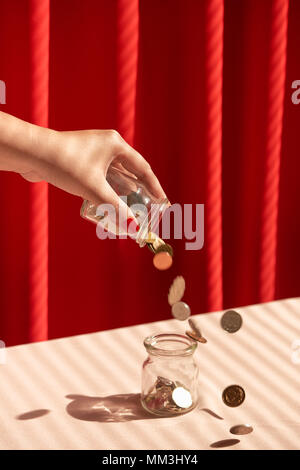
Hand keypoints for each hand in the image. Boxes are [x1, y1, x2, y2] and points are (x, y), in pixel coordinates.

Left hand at [21, 129, 166, 216]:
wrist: (32, 154)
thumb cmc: (65, 164)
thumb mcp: (94, 189)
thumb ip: (116, 209)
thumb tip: (134, 228)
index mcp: (116, 145)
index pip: (143, 169)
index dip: (155, 187)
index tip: (163, 202)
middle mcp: (107, 146)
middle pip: (130, 173)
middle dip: (139, 193)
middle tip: (149, 210)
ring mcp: (94, 153)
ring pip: (115, 176)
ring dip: (123, 194)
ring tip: (132, 211)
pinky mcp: (82, 161)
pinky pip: (102, 178)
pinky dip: (108, 192)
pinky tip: (110, 206)